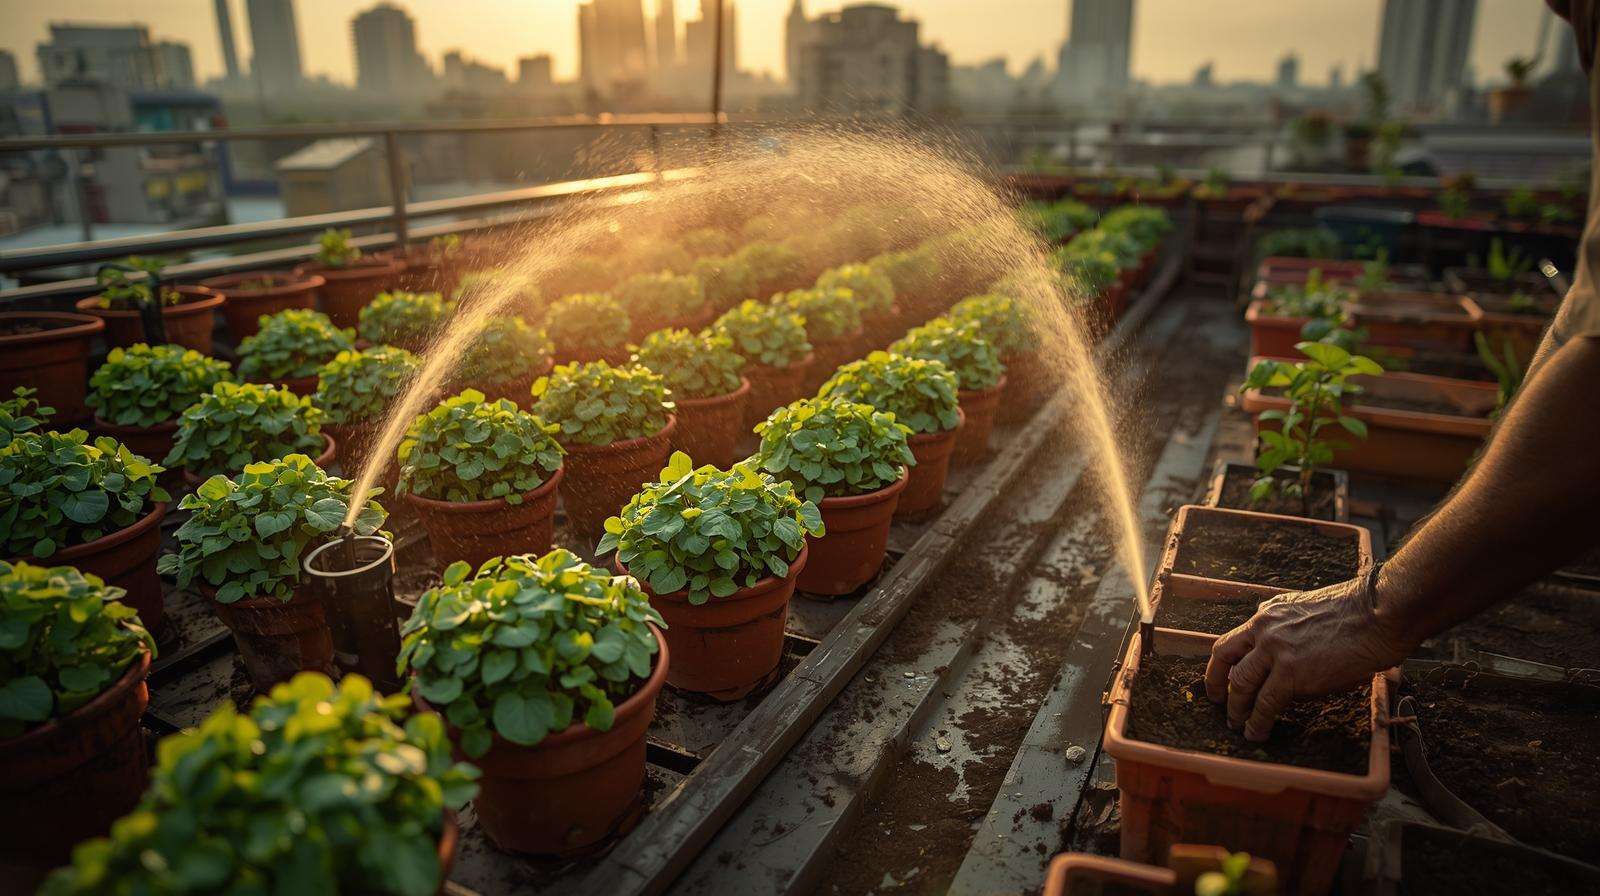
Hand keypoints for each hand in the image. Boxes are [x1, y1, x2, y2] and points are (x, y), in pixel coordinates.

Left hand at [1204, 574, 1410, 740]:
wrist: (1378, 614)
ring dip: (1237, 708)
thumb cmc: (1358, 614)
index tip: (1222, 677)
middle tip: (1221, 704)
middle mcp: (1264, 629)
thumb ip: (1288, 627)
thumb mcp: (1309, 611)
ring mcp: (1275, 650)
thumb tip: (1281, 652)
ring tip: (1238, 724)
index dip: (1223, 663)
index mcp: (1269, 614)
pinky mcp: (1291, 673)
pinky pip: (1265, 703)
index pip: (1234, 639)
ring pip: (1240, 683)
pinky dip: (1257, 722)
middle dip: (1218, 685)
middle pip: (1224, 658)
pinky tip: (1256, 733)